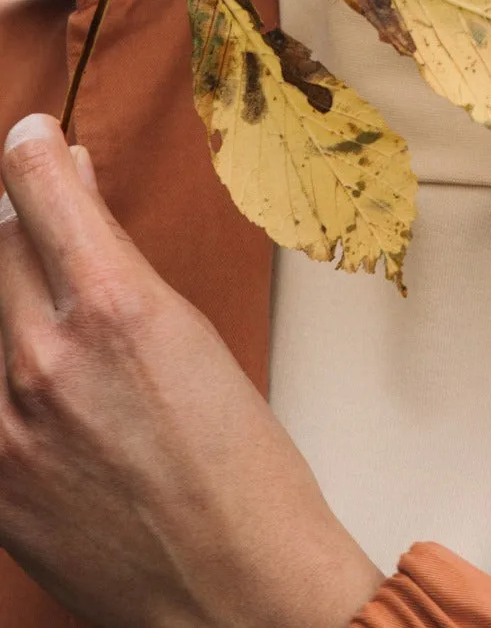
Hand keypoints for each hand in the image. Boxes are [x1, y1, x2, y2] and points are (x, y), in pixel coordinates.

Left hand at [0, 113, 383, 627]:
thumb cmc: (240, 466)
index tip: (30, 135)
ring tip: (58, 312)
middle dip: (21, 220)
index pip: (37, 192)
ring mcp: (4, 428)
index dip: (29, 150)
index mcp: (115, 309)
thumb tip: (73, 198)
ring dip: (12, 294)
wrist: (232, 591)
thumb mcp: (192, 335)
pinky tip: (48, 377)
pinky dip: (8, 363)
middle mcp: (46, 359)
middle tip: (47, 217)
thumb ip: (116, 263)